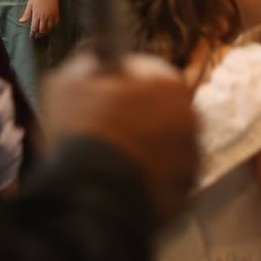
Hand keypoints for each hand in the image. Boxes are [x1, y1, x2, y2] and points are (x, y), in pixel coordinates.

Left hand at [19, 0, 59, 37]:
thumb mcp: (30, 4)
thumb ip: (26, 14)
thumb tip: (21, 21)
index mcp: (36, 15)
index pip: (34, 28)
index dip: (33, 34)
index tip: (32, 36)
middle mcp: (44, 17)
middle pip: (42, 30)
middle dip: (39, 34)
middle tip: (37, 36)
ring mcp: (51, 16)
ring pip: (49, 28)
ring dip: (46, 32)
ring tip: (43, 33)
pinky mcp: (56, 14)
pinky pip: (55, 24)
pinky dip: (53, 28)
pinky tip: (50, 28)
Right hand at [41, 53, 198, 224]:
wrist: (94, 198)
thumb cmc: (84, 133)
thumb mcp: (68, 82)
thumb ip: (88, 64)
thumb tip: (94, 62)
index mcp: (169, 84)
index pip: (144, 69)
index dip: (118, 79)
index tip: (98, 91)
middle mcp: (192, 119)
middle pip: (157, 109)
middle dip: (134, 115)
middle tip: (100, 128)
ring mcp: (191, 161)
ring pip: (161, 147)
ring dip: (141, 149)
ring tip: (105, 161)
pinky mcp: (183, 198)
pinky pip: (160, 180)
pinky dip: (144, 180)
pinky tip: (116, 183)